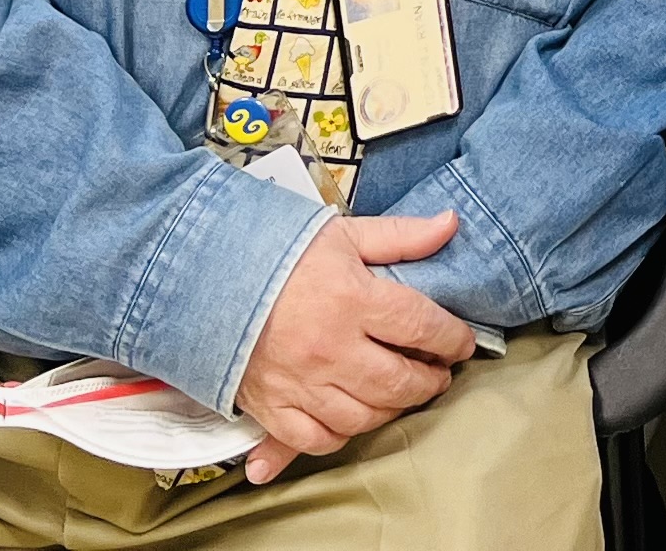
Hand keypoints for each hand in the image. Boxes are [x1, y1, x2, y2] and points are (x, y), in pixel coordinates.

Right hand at [235, 210, 477, 483]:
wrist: (204, 279)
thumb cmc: (276, 253)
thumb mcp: (343, 234)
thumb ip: (401, 236)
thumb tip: (450, 225)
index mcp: (352, 300)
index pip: (421, 326)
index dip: (452, 338)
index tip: (461, 343)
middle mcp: (331, 348)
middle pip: (399, 381)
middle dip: (430, 380)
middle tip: (438, 373)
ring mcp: (301, 384)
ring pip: (365, 416)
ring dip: (393, 409)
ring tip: (403, 393)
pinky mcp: (273, 408)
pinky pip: (318, 439)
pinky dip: (342, 434)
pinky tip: (354, 417)